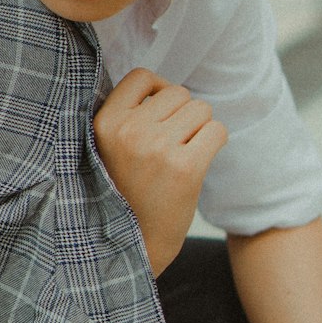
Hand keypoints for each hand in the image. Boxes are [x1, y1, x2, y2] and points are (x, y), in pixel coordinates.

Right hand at [92, 68, 227, 274]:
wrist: (132, 246)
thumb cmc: (123, 193)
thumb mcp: (106, 148)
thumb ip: (125, 114)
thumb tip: (164, 85)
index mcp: (104, 123)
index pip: (142, 76)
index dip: (158, 91)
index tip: (158, 116)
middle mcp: (129, 131)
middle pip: (179, 93)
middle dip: (182, 116)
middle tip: (170, 147)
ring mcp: (158, 149)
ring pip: (201, 109)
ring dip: (199, 129)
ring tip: (181, 156)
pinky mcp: (186, 168)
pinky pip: (217, 131)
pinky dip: (214, 143)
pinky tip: (198, 162)